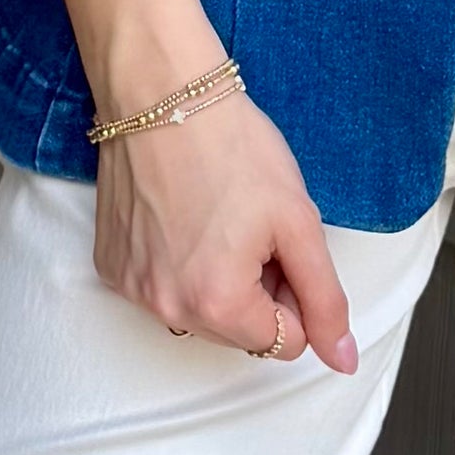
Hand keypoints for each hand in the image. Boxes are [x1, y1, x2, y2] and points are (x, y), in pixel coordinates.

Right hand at [94, 83, 360, 369]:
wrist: (161, 94)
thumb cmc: (232, 148)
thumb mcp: (299, 224)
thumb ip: (325, 300)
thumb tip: (343, 359)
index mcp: (219, 305)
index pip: (285, 342)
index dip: (295, 293)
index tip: (281, 245)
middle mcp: (167, 309)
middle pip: (239, 333)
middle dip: (256, 292)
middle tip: (251, 228)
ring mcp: (132, 289)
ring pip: (200, 313)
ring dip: (217, 282)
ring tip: (215, 220)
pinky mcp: (110, 266)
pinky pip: (160, 289)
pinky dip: (178, 266)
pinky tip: (180, 217)